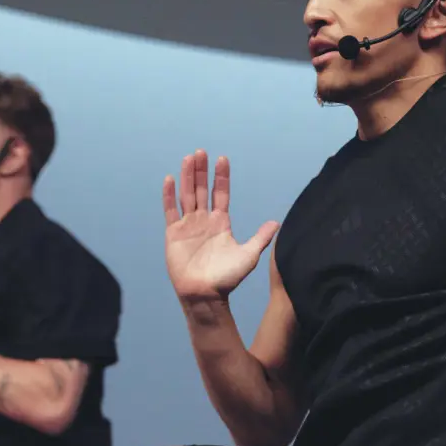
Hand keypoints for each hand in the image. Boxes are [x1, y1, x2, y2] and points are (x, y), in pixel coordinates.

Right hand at [163, 151, 278, 301]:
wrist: (205, 294)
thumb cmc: (227, 278)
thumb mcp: (249, 255)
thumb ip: (261, 237)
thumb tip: (277, 223)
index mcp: (221, 223)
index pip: (221, 194)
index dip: (221, 177)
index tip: (222, 159)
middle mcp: (204, 221)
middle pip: (202, 190)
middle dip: (202, 171)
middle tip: (201, 152)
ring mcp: (188, 226)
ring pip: (187, 195)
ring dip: (188, 177)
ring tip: (189, 158)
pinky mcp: (174, 234)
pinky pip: (171, 210)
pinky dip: (169, 195)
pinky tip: (170, 179)